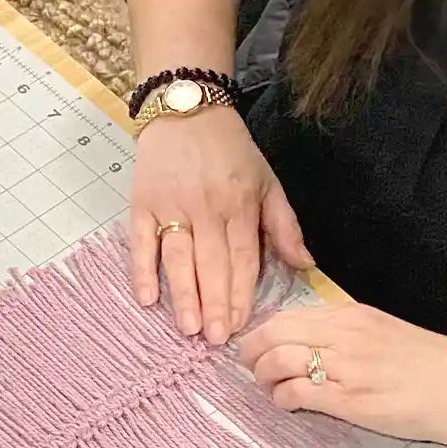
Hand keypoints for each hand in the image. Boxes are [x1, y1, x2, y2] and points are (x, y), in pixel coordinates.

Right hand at [128, 106, 309, 344]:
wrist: (187, 108)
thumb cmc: (230, 149)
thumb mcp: (267, 181)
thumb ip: (284, 226)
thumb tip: (305, 265)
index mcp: (239, 205)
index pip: (243, 258)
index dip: (241, 294)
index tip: (240, 325)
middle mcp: (206, 208)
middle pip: (211, 264)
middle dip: (214, 305)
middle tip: (214, 339)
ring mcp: (171, 206)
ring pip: (178, 258)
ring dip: (182, 294)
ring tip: (186, 328)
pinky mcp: (141, 203)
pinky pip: (141, 242)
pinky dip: (141, 270)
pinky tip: (145, 298)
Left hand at [233, 301, 446, 445]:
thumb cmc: (427, 364)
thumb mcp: (381, 330)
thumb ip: (342, 332)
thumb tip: (304, 340)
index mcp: (351, 315)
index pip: (288, 316)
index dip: (263, 333)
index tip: (257, 346)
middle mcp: (344, 336)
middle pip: (274, 335)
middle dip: (252, 352)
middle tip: (251, 367)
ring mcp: (345, 368)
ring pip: (278, 361)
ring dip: (264, 376)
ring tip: (270, 386)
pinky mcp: (348, 400)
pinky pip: (296, 392)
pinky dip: (282, 398)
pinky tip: (288, 402)